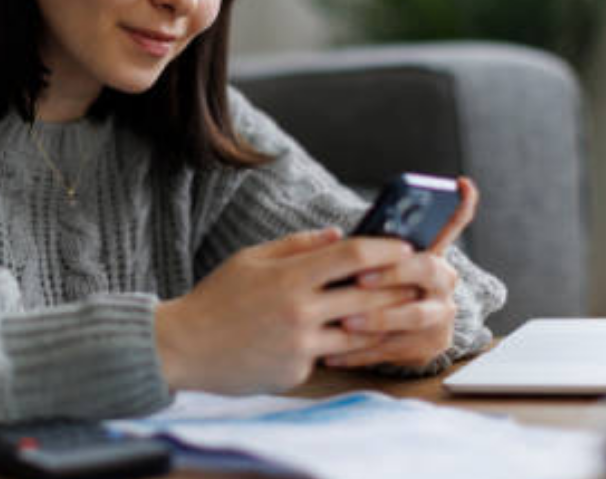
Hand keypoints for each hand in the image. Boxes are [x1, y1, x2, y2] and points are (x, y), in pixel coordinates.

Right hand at [155, 227, 416, 393]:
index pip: (352, 256)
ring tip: (403, 311)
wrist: (184, 347)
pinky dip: (344, 345)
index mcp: (289, 276)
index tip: (406, 246)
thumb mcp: (251, 259)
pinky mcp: (297, 371)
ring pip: (359, 332)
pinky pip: (330, 354)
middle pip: (368, 296)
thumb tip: (338, 234)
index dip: (385, 248)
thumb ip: (296, 245)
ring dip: (384, 321)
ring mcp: (300, 344)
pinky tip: (359, 337)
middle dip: (399, 286)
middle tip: (421, 280)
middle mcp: (300, 310)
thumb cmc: (217, 298)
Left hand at [323, 176, 478, 368]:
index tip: (461, 184)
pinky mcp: (431, 344)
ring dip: (377, 318)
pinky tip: (334, 353)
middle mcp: (443, 280)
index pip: (452, 222)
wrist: (386, 336)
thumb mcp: (366, 264)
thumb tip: (334, 237)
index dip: (461, 204)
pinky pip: (397, 348)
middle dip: (393, 273)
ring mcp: (441, 314)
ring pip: (415, 315)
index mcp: (430, 252)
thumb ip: (360, 249)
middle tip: (361, 278)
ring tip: (345, 321)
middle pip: (428, 269)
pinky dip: (362, 351)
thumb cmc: (368, 287)